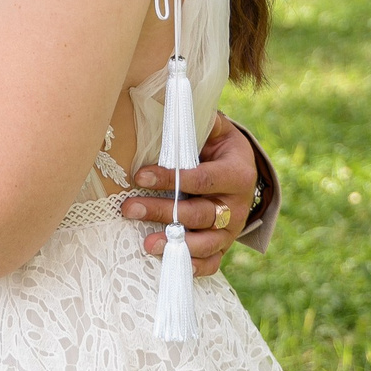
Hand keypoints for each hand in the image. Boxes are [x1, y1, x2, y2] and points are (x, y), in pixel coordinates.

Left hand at [122, 116, 257, 276]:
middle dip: (163, 211)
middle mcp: (237, 204)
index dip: (171, 178)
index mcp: (237, 172)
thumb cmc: (219, 147)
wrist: (242, 172)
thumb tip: (174, 104)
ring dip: (174, 243)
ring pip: (204, 241)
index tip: (140, 176)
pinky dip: (194, 266)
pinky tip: (171, 263)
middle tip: (128, 208)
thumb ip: (199, 122)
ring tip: (146, 244)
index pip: (202, 178)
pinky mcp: (224, 246)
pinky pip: (212, 262)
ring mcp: (232, 229)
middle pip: (198, 213)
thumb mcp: (217, 130)